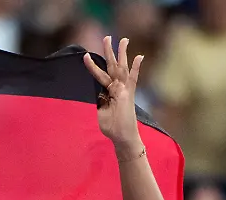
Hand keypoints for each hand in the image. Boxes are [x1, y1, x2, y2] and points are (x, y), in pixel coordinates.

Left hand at [83, 36, 143, 152]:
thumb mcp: (100, 112)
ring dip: (122, 54)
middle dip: (109, 51)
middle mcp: (118, 87)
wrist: (122, 137)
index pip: (100, 74)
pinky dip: (136, 68)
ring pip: (122, 68)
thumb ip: (99, 102)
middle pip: (112, 66)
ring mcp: (124, 90)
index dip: (93, 65)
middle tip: (107, 37)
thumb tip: (98, 97)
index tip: (86, 55)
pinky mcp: (129, 95)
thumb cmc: (112, 127)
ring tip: (123, 39)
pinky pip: (133, 79)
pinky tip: (139, 57)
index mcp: (108, 91)